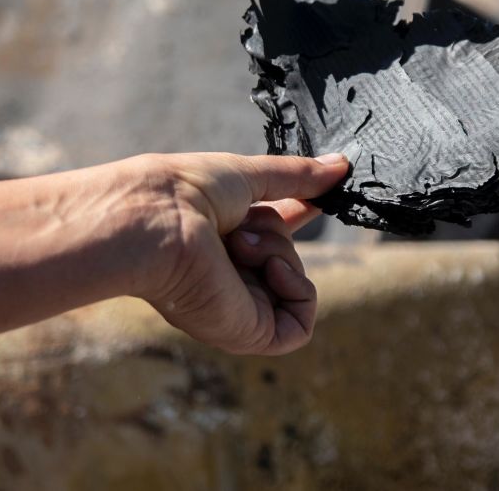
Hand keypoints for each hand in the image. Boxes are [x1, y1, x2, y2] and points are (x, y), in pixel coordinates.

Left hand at [126, 152, 348, 355]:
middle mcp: (227, 276)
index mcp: (220, 240)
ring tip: (238, 244)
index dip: (295, 215)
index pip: (270, 235)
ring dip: (278, 252)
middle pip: (286, 253)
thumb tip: (341, 166)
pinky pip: (299, 324)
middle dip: (275, 231)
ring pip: (295, 282)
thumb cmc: (188, 192)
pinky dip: (298, 290)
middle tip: (241, 225)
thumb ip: (296, 176)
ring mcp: (238, 307)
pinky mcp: (248, 333)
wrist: (157, 222)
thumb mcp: (250, 176)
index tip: (313, 196)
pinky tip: (271, 269)